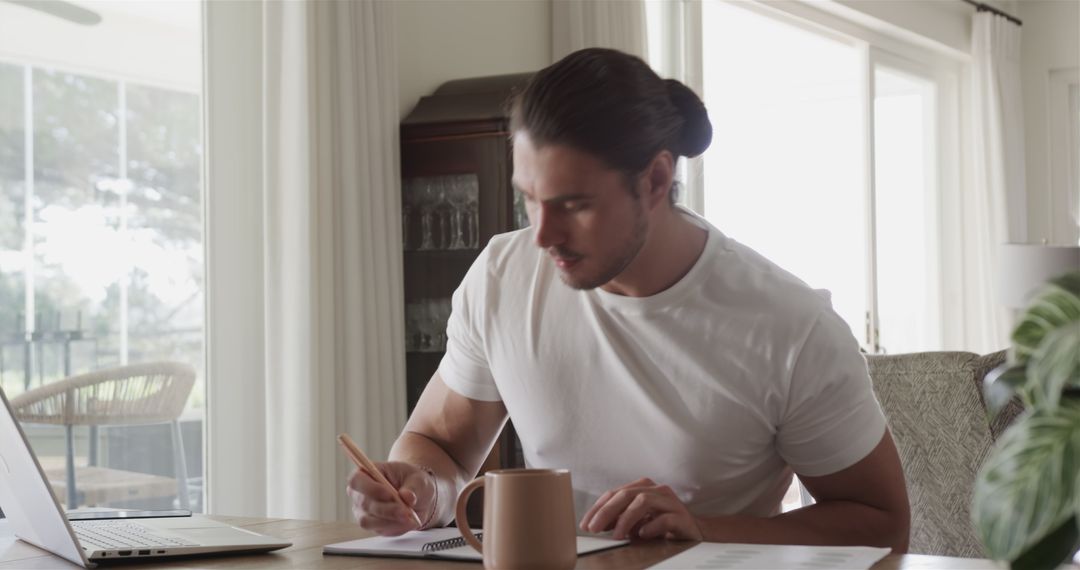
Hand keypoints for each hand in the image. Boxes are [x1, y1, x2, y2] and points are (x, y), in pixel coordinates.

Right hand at [346, 461, 435, 535]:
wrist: (419, 498)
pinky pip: (379, 529)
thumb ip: (413, 487)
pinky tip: (407, 521)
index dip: (370, 488)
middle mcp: (360, 494)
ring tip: (409, 516)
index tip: (389, 493)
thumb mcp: (418, 478)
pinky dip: (395, 527)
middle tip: (405, 510)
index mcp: (366, 473)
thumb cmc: (413, 482)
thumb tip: (407, 497)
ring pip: (369, 521)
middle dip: (386, 509)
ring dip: (390, 520)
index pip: (356, 480)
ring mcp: (363, 512)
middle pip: (363, 503)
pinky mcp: (373, 526)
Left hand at [580, 478, 702, 540]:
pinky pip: (664, 518)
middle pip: (626, 494)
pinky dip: (651, 526)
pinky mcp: (681, 516)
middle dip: (607, 512)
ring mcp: (670, 501)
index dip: (598, 508)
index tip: (586, 523)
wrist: (694, 532)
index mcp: (643, 487)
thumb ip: (620, 519)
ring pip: (643, 501)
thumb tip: (597, 524)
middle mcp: (656, 490)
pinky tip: (642, 535)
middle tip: (594, 528)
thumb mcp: (638, 521)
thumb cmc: (663, 524)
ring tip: (617, 535)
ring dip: (626, 519)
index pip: (615, 493)